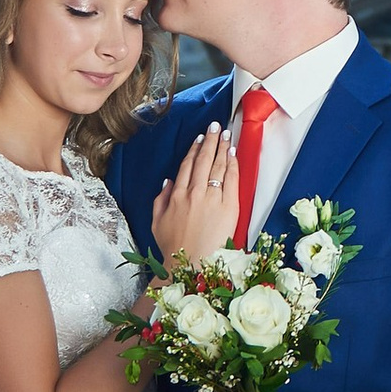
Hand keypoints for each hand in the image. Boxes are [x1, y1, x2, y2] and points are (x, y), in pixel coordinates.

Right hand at [152, 124, 238, 268]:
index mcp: (176, 196)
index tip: (199, 139)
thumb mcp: (157, 223)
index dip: (194, 150)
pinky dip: (232, 165)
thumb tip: (168, 182)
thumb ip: (160, 199)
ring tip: (227, 135)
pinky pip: (231, 180)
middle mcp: (194, 193)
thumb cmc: (174, 248)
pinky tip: (233, 154)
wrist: (191, 265)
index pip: (187, 166)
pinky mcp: (229, 207)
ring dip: (222, 147)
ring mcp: (212, 199)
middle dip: (210, 140)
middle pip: (203, 160)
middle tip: (215, 126)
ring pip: (217, 166)